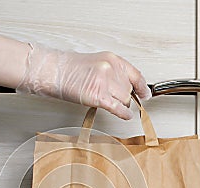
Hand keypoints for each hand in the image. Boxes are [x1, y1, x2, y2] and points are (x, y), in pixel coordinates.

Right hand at [15, 42, 151, 119]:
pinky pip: (118, 108)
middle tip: (114, 99)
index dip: (142, 88)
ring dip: (120, 105)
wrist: (54, 71)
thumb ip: (112, 74)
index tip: (145, 94)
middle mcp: (111, 69)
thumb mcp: (96, 64)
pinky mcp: (98, 96)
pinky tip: (126, 116)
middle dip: (124, 97)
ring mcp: (105, 82)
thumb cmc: (70, 69)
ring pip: (124, 99)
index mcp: (112, 59)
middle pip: (129, 90)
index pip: (135, 75)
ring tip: (111, 104)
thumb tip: (125, 88)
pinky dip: (124, 114)